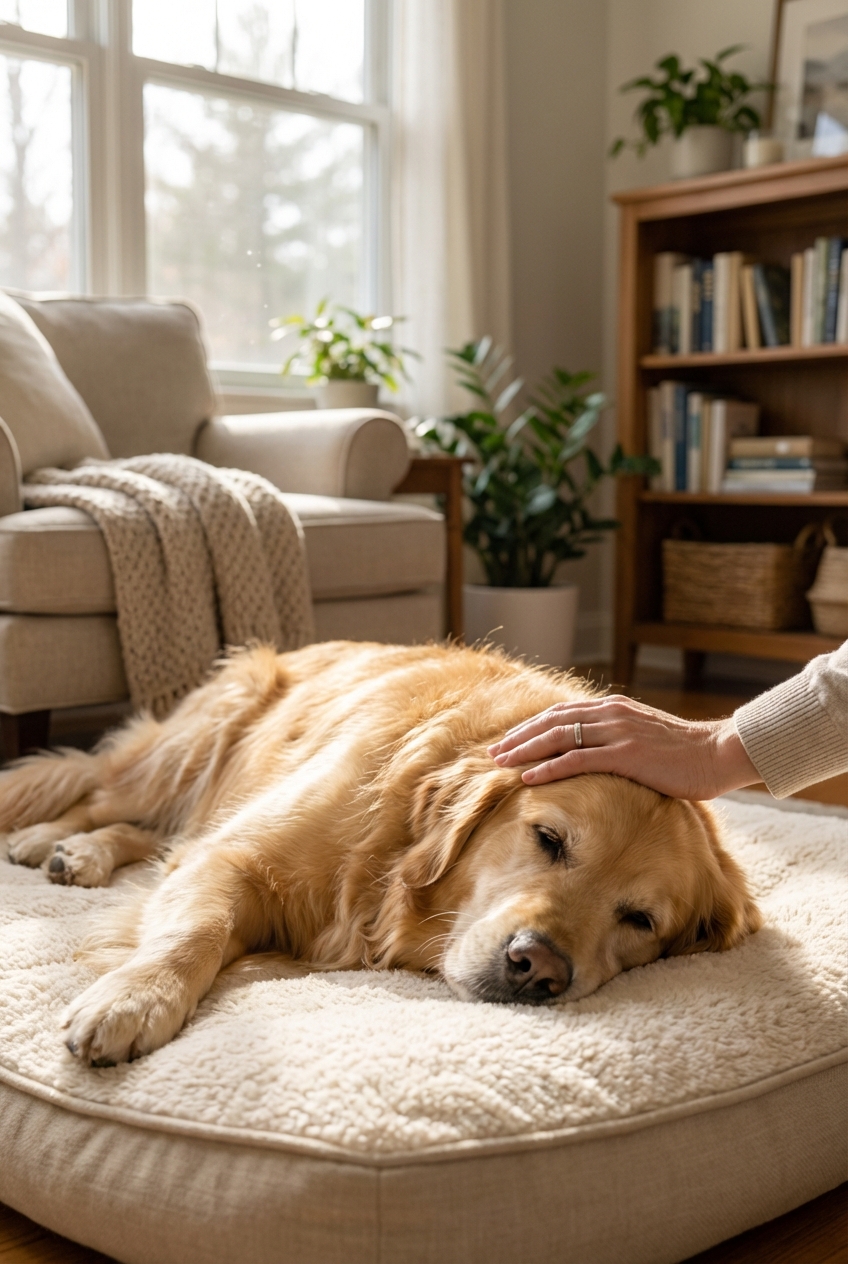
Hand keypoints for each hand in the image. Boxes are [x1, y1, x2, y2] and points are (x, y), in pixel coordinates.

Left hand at [487, 695, 759, 799]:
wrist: (718, 753)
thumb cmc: (684, 754)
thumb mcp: (644, 737)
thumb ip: (618, 738)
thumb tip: (595, 752)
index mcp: (613, 708)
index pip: (561, 714)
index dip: (531, 727)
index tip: (509, 740)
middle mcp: (610, 714)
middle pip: (552, 722)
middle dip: (520, 737)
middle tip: (494, 752)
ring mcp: (617, 732)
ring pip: (558, 738)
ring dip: (525, 751)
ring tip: (501, 763)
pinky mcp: (625, 754)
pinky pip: (577, 760)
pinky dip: (548, 768)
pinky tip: (528, 778)